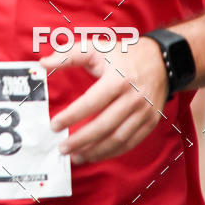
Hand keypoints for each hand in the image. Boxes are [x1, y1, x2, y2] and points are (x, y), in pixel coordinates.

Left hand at [41, 37, 168, 163]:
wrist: (161, 61)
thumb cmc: (123, 55)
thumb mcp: (96, 48)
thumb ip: (68, 55)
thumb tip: (43, 64)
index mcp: (118, 79)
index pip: (91, 103)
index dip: (71, 116)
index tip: (54, 125)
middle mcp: (133, 98)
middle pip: (104, 126)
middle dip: (80, 140)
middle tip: (62, 148)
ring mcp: (144, 112)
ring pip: (117, 139)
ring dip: (95, 151)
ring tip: (75, 156)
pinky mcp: (150, 122)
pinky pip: (129, 143)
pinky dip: (111, 152)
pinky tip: (95, 153)